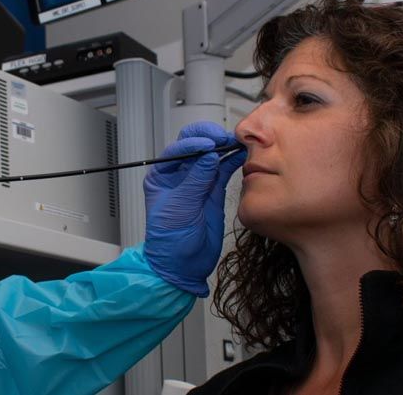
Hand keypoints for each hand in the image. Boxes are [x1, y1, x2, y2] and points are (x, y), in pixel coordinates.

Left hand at [143, 121, 245, 295]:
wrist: (182, 264)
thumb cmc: (169, 239)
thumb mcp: (179, 206)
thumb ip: (196, 180)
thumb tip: (209, 156)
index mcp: (162, 175)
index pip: (177, 149)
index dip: (193, 144)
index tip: (208, 146)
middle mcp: (179, 174)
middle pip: (194, 145)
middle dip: (209, 138)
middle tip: (223, 139)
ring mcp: (198, 181)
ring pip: (212, 155)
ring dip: (224, 147)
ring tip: (238, 143)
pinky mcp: (213, 190)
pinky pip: (224, 170)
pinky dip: (232, 161)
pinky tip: (241, 155)